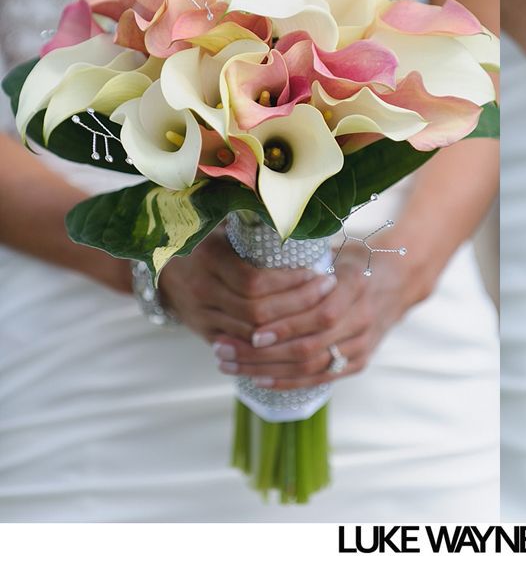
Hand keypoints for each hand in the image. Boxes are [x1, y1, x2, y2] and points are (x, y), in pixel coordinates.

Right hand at [158, 229, 333, 343]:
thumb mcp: (225, 227)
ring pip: (252, 335)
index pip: (254, 281)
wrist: (163, 269)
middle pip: (256, 311)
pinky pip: (243, 348)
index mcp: (208, 258)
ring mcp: (201, 317)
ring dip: (289, 327)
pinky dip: (271, 344)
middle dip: (297, 304)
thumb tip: (302, 213)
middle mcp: (201, 290)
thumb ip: (255, 226)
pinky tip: (298, 333)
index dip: (290, 282)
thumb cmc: (208, 242)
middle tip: (327, 290)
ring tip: (319, 312)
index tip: (318, 272)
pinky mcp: (207, 335)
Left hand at [209, 241, 429, 389]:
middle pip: (309, 345)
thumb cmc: (357, 261)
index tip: (249, 329)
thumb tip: (252, 250)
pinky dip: (287, 381)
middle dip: (260, 352)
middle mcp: (364, 317)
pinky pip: (320, 378)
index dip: (284, 325)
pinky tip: (258, 378)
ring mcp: (364, 344)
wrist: (399, 282)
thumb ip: (304, 258)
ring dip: (265, 369)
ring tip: (230, 365)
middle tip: (222, 349)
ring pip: (310, 366)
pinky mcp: (359, 362)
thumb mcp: (337, 249)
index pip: (320, 313)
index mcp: (358, 283)